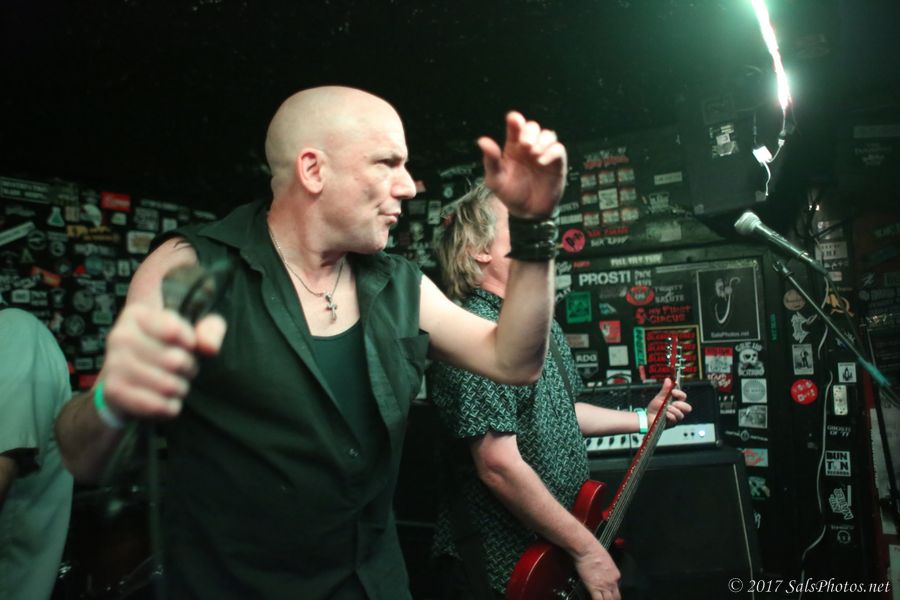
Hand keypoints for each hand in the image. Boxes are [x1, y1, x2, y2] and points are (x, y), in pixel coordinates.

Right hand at [97, 303, 225, 419]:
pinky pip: (157, 405)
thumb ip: (210, 329)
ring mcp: (113, 363)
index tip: (187, 343)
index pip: (175, 329)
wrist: (127, 385)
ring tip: (173, 384)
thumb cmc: (166, 351)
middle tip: (181, 369)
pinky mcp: (113, 391)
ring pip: (168, 385)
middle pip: (176, 360)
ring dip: (180, 389)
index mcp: (138, 313)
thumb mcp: (192, 332)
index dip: (190, 342)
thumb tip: (210, 347)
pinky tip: (164, 400)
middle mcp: (120, 334)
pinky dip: (169, 407)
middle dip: (188, 368)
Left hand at [478, 111, 566, 217]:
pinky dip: (552, 151)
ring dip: (542, 140)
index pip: (515, 126)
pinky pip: (558, 149)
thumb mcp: (495, 180)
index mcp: (513, 147)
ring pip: (548, 134)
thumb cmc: (510, 194)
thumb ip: (491, 160)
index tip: (514, 120)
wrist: (527, 212)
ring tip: (534, 154)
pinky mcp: (556, 163)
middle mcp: (529, 147)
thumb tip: (482, 140)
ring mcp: (543, 153)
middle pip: (533, 127)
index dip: (515, 120)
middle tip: (525, 146)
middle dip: (530, 132)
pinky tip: (542, 161)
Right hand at [574, 541, 620, 599]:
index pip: (617, 588)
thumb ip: (607, 570)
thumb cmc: (595, 550)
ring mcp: (604, 586)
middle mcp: (612, 582)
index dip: (612, 591)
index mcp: (616, 575)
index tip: (608, 593)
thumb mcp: (607, 561)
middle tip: (608, 599)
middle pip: (616, 597)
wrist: (587, 549)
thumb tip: (603, 573)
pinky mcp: (593, 587)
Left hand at [646, 377, 690, 425]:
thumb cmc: (654, 408)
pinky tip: (665, 414)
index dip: (680, 393)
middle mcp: (677, 410)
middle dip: (681, 404)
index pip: (683, 397)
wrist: (647, 418)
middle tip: (673, 403)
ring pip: (681, 414)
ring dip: (673, 410)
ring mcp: (675, 417)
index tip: (673, 391)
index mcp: (675, 402)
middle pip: (687, 408)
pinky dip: (669, 415)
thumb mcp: (659, 397)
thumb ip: (664, 390)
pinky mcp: (672, 423)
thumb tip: (668, 379)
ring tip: (666, 409)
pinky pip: (674, 419)